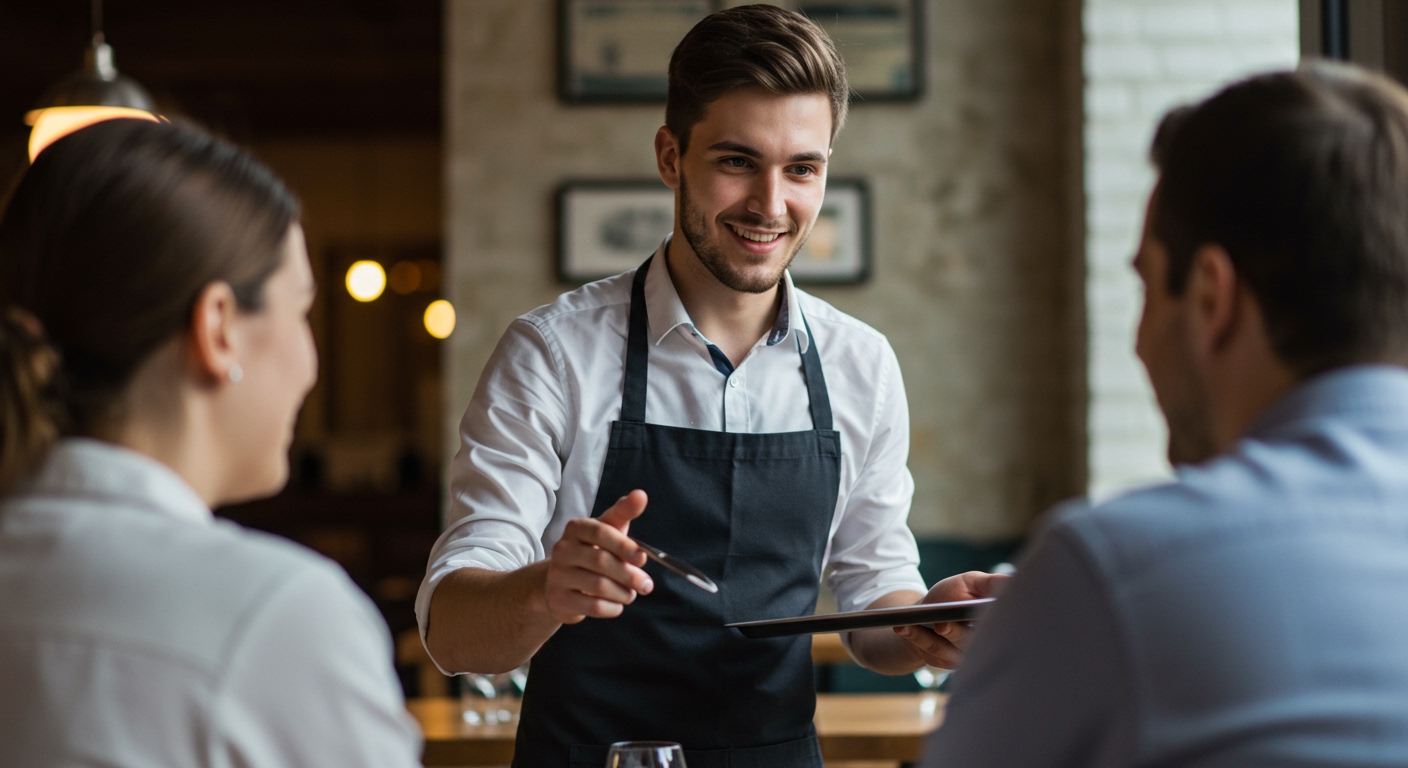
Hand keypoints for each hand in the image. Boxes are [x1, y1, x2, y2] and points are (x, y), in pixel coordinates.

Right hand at [543, 490, 652, 623]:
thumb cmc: (592, 551)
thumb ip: (624, 512)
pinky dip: (613, 608)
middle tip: (646, 585)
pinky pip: (593, 607)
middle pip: (602, 561)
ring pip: (599, 586)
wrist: (561, 583)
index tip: (643, 558)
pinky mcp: (559, 599)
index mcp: (576, 528)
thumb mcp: (607, 530)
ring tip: (631, 594)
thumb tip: (641, 495)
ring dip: (623, 593)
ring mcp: (558, 575)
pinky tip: (617, 604)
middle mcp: (563, 549)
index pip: (601, 532)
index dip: (625, 546)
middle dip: (630, 575)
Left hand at [893, 570, 1007, 668]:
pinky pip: (926, 650)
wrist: (927, 614)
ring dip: (924, 636)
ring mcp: (959, 657)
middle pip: (969, 643)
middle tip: (941, 624)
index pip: (998, 631)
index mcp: (993, 626)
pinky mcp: (939, 661)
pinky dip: (913, 637)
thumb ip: (989, 583)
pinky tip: (901, 627)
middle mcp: (979, 645)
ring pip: (943, 648)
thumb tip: (1013, 580)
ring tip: (908, 624)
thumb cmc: (952, 595)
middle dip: (955, 633)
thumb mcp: (970, 583)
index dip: (994, 626)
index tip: (981, 615)